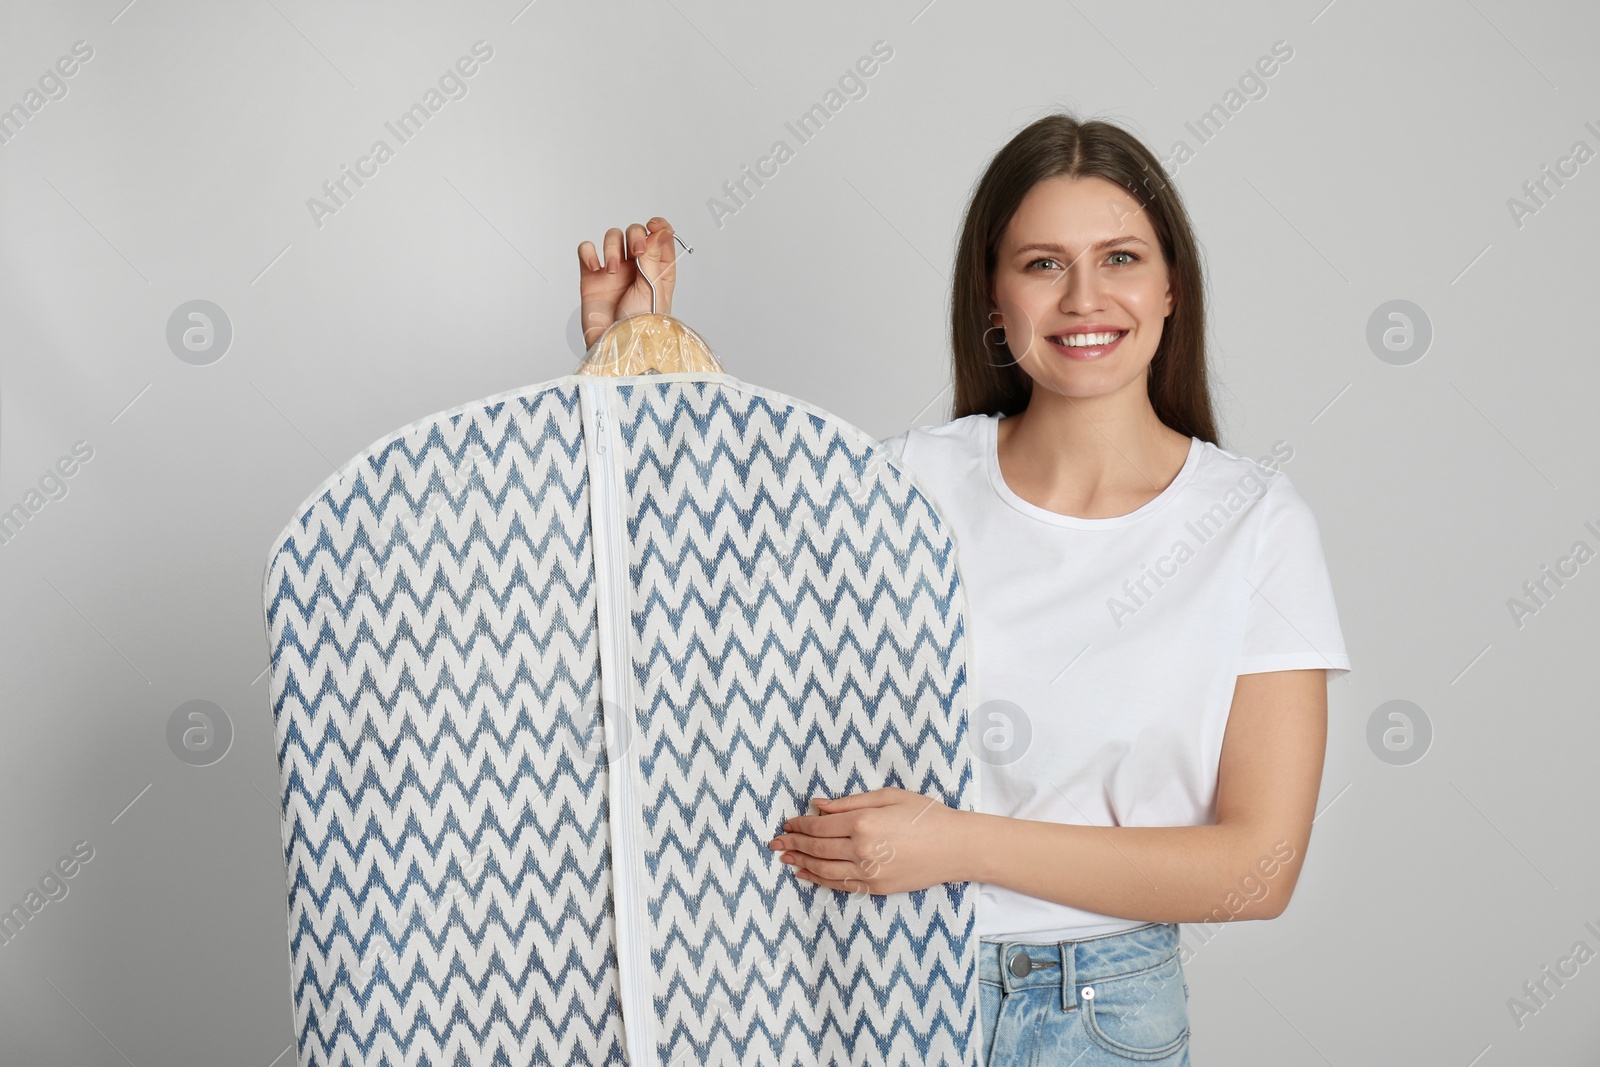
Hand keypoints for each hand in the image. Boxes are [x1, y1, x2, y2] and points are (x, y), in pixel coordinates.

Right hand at [576, 217, 680, 348]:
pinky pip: (586, 251)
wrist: (617, 348)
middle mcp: (637, 267)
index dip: (658, 227)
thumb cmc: (642, 326)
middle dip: (634, 235)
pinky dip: (589, 252)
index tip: (654, 226)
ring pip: (612, 238)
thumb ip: (652, 256)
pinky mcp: (592, 277)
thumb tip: (659, 230)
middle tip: (635, 253)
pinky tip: (594, 267)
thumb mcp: (653, 288)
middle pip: (634, 232)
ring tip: (611, 270)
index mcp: (659, 269)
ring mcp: (613, 271)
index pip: (660, 237)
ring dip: (611, 247)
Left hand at [767, 787, 972, 894]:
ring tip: (784, 858)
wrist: (956, 847)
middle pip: (816, 848)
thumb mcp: (888, 796)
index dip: (798, 825)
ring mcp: (869, 872)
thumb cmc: (925, 815)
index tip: (786, 824)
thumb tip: (818, 805)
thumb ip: (849, 802)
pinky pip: (839, 885)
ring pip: (823, 870)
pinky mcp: (876, 888)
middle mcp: (862, 849)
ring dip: (800, 863)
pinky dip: (818, 880)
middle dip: (792, 844)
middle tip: (774, 843)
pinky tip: (805, 875)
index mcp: (864, 822)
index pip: (819, 826)